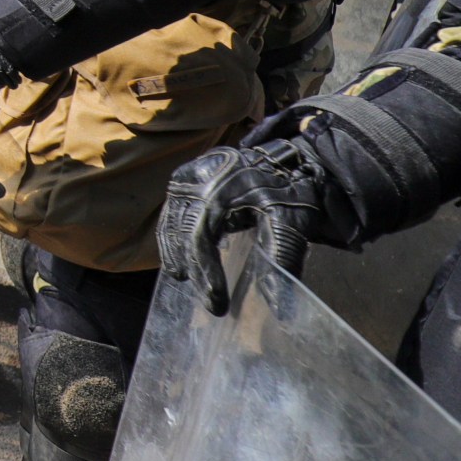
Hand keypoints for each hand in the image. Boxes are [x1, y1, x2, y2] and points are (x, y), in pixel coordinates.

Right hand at [157, 124, 340, 314]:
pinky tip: (183, 261)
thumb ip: (281, 256)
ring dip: (178, 258)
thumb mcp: (291, 221)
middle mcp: (193, 182)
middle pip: (180, 235)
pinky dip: (173, 241)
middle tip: (212, 304)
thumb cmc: (288, 189)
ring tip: (192, 284)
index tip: (216, 301)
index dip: (204, 271)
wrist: (284, 156)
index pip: (199, 237)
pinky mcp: (183, 182)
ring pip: (169, 227)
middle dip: (193, 271)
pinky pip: (170, 216)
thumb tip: (278, 304)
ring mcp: (184, 180)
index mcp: (217, 190)